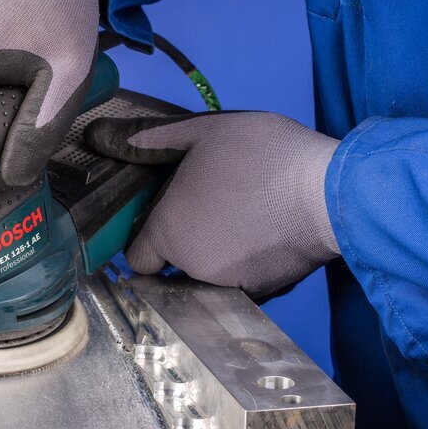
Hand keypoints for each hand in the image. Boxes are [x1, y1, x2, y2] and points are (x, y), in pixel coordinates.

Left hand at [84, 111, 340, 296]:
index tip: (167, 217)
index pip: (138, 257)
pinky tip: (261, 235)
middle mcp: (191, 269)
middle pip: (172, 267)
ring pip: (205, 277)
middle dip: (184, 243)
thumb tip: (96, 137)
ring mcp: (228, 288)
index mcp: (169, 232)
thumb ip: (148, 139)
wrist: (331, 193)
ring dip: (214, 256)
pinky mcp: (263, 296)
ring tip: (240, 217)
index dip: (148, 237)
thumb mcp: (202, 132)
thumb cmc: (263, 156)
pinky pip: (238, 285)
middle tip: (211, 206)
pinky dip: (244, 267)